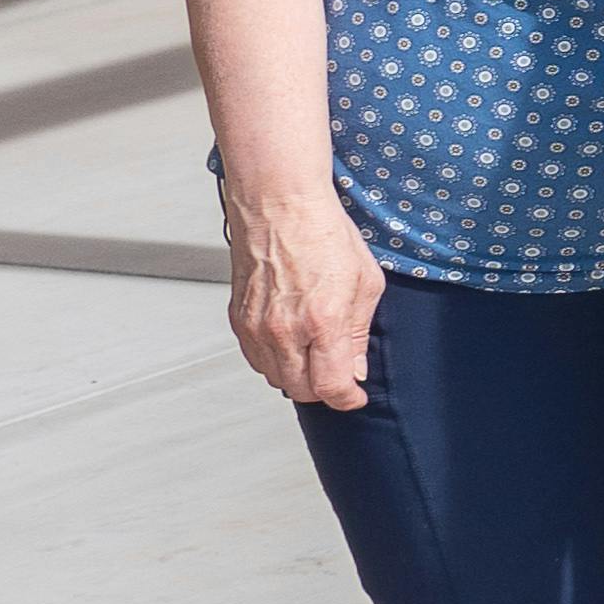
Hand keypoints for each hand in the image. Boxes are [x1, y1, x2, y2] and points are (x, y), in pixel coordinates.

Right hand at [223, 184, 383, 412]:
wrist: (279, 204)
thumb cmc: (322, 232)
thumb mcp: (365, 282)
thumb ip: (358, 333)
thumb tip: (356, 367)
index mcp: (322, 321)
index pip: (330, 387)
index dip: (347, 398)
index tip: (355, 395)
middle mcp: (283, 330)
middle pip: (301, 390)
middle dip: (324, 389)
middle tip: (340, 374)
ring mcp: (256, 326)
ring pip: (275, 377)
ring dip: (298, 376)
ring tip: (316, 356)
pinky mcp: (238, 318)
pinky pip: (255, 357)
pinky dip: (274, 360)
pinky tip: (292, 343)